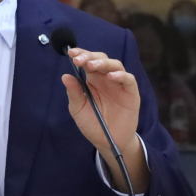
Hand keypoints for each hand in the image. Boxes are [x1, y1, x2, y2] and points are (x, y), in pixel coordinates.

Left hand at [61, 47, 148, 192]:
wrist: (108, 142)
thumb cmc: (93, 124)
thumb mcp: (78, 109)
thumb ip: (74, 93)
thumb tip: (65, 76)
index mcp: (92, 79)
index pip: (87, 61)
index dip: (80, 54)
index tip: (70, 53)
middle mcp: (106, 78)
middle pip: (101, 59)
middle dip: (90, 56)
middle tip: (79, 60)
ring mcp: (119, 84)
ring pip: (115, 65)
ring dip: (103, 63)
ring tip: (92, 65)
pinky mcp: (131, 92)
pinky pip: (128, 79)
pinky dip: (121, 75)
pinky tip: (111, 76)